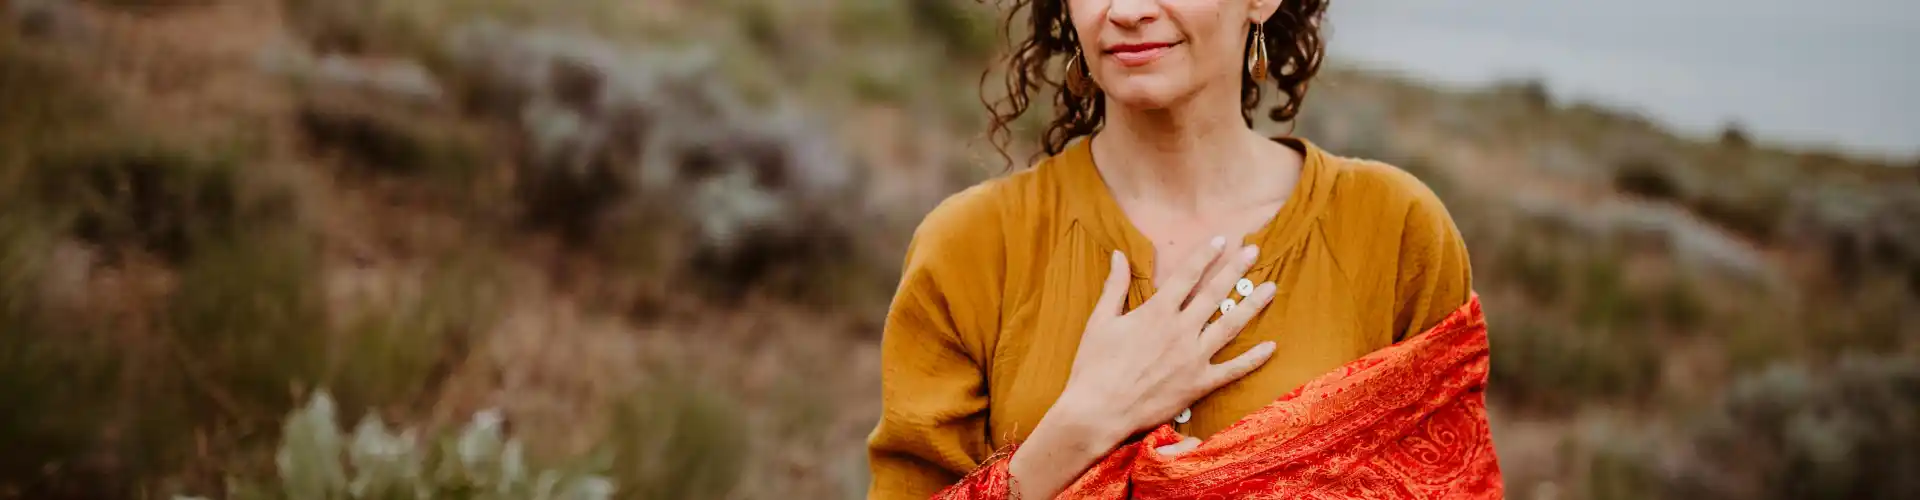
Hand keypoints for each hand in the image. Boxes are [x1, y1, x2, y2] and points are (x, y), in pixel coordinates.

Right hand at [1005, 237, 1276, 498]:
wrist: (1098, 411)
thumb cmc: (1094, 366)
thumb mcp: (1100, 321)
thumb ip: (1115, 286)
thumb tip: (1119, 254)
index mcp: (1156, 312)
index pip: (1187, 275)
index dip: (1205, 255)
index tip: (1222, 240)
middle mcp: (1180, 330)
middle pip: (1214, 293)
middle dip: (1235, 269)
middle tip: (1254, 251)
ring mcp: (1193, 358)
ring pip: (1230, 326)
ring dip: (1252, 304)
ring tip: (1272, 287)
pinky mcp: (1199, 384)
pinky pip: (1232, 370)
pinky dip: (1253, 359)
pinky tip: (1271, 346)